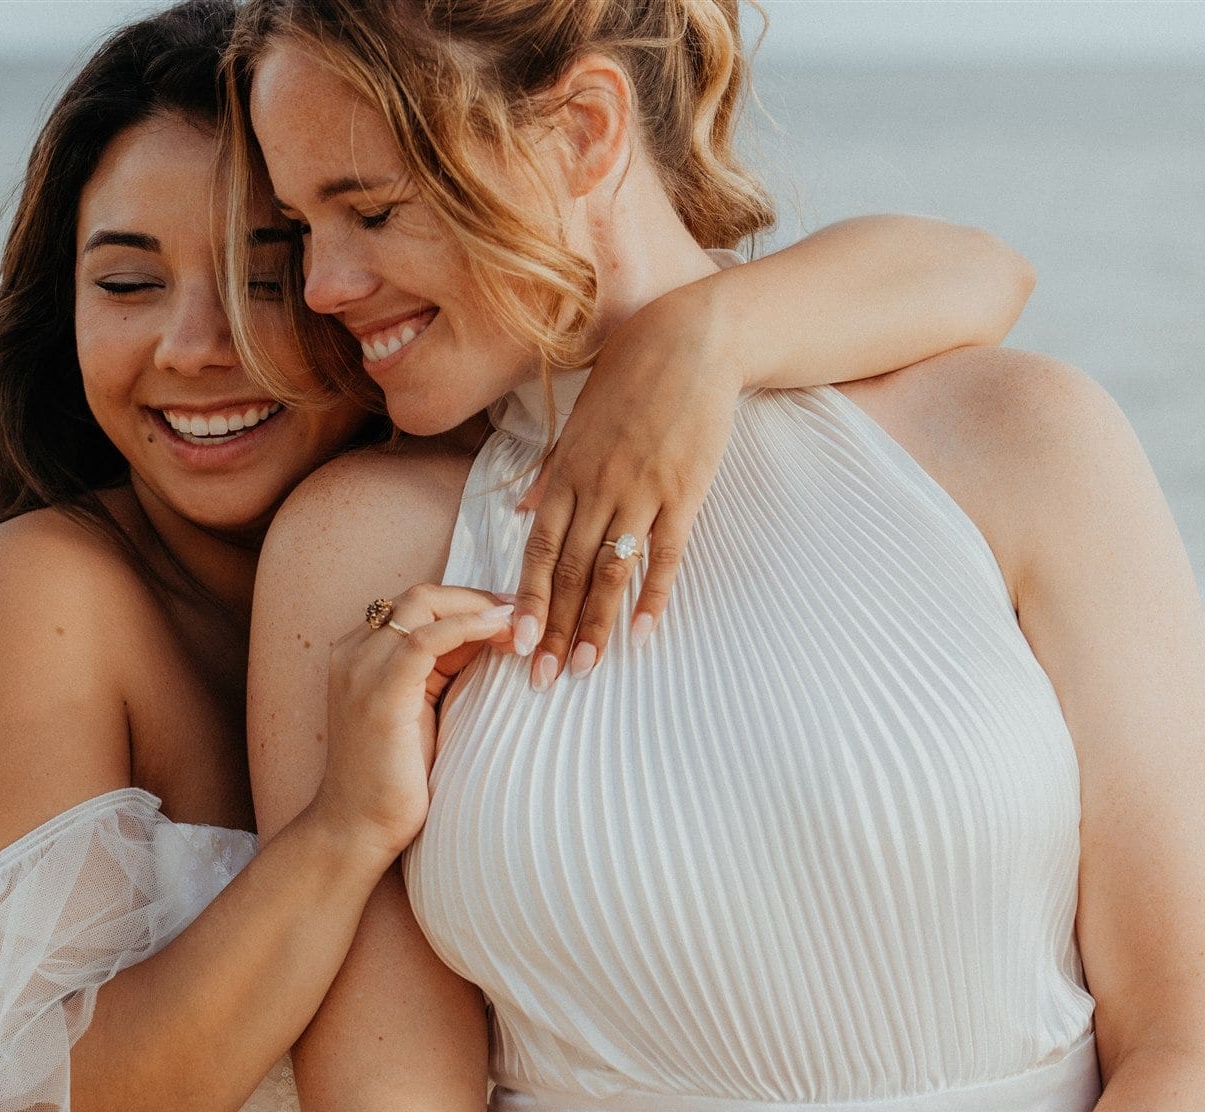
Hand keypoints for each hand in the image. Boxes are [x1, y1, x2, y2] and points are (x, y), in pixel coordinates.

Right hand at [307, 584, 516, 859]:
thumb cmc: (395, 782)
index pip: (419, 607)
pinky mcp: (379, 693)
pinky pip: (425, 639)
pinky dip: (466, 625)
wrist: (357, 829)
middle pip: (421, 597)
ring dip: (478, 608)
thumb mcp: (423, 713)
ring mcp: (362, 670)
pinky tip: (501, 630)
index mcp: (362, 656)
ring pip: (423, 605)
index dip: (469, 605)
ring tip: (521, 624)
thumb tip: (493, 644)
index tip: (513, 618)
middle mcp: (354, 653)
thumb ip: (443, 674)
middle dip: (477, 598)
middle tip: (526, 616)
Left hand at [510, 279, 741, 688]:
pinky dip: (653, 596)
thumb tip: (521, 506)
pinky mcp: (683, 493)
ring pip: (610, 572)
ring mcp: (640, 492)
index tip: (513, 643)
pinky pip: (665, 555)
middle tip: (540, 678)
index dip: (524, 600)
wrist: (691, 341)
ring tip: (583, 668)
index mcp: (566, 473)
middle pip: (568, 573)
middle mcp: (596, 488)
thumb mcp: (579, 420)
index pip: (538, 550)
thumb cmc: (631, 377)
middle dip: (551, 629)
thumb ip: (550, 470)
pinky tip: (643, 634)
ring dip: (594, 625)